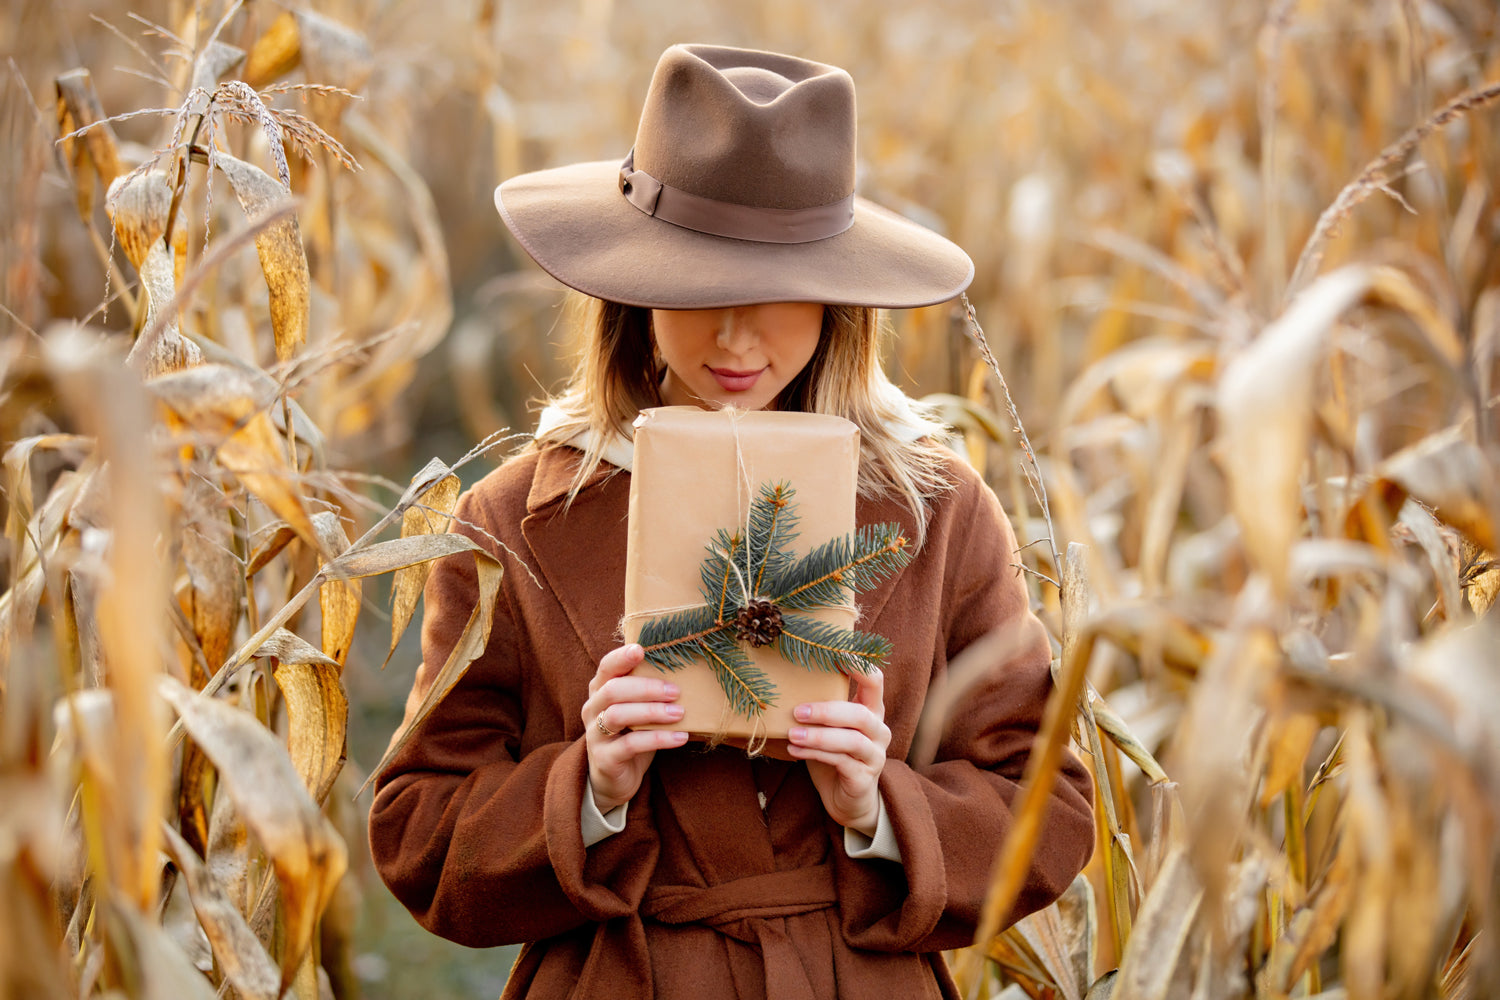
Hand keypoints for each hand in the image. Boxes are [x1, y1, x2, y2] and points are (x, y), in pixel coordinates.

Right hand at [582, 644, 686, 811]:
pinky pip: (630, 745)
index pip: (606, 667)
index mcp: (600, 691)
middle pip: (612, 690)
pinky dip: (658, 738)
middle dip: (646, 687)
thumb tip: (687, 673)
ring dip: (652, 712)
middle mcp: (593, 709)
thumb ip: (649, 692)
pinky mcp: (605, 758)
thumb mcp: (638, 710)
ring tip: (679, 713)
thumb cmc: (631, 735)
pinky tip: (680, 737)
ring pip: (617, 715)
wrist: (614, 778)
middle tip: (675, 691)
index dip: (621, 657)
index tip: (642, 649)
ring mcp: (595, 734)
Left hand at [786, 667, 889, 835]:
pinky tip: (795, 750)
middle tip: (797, 711)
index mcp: (871, 711)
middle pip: (860, 714)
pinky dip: (815, 754)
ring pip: (851, 740)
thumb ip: (820, 709)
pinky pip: (841, 762)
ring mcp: (875, 755)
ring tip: (792, 734)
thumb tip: (784, 682)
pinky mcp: (864, 777)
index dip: (858, 666)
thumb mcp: (828, 728)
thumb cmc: (834, 756)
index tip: (835, 654)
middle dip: (826, 711)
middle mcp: (879, 730)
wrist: (848, 801)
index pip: (874, 681)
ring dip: (818, 736)